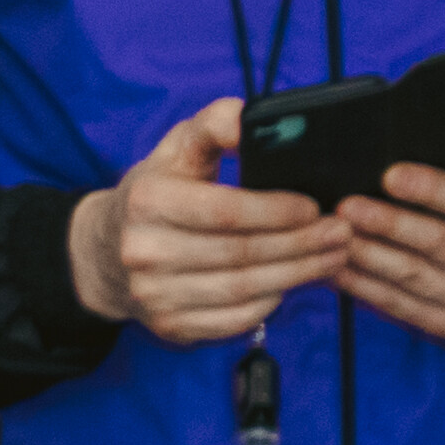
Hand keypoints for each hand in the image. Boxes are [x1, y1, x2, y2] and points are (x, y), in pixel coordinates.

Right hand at [71, 97, 352, 344]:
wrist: (103, 255)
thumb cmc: (155, 194)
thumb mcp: (176, 150)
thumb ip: (215, 125)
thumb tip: (253, 117)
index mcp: (147, 200)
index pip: (225, 210)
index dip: (276, 211)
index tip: (314, 207)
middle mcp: (144, 251)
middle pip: (242, 254)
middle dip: (302, 244)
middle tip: (341, 233)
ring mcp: (155, 294)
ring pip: (245, 289)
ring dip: (299, 274)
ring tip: (332, 256)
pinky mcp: (170, 327)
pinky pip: (236, 319)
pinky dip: (272, 303)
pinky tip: (292, 283)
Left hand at [335, 165, 444, 338]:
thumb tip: (401, 170)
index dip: (430, 188)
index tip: (390, 175)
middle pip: (439, 243)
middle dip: (387, 224)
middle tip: (346, 207)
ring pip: (414, 277)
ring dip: (367, 255)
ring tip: (332, 235)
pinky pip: (401, 305)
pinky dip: (364, 286)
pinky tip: (337, 268)